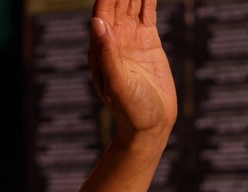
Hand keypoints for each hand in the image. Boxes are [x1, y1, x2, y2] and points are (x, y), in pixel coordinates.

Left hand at [88, 0, 177, 138]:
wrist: (150, 125)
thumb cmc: (130, 109)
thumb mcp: (117, 82)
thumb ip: (107, 53)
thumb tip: (96, 22)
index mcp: (99, 49)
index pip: (102, 12)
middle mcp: (112, 40)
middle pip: (117, 3)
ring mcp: (130, 39)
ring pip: (132, 4)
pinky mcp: (148, 42)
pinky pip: (148, 13)